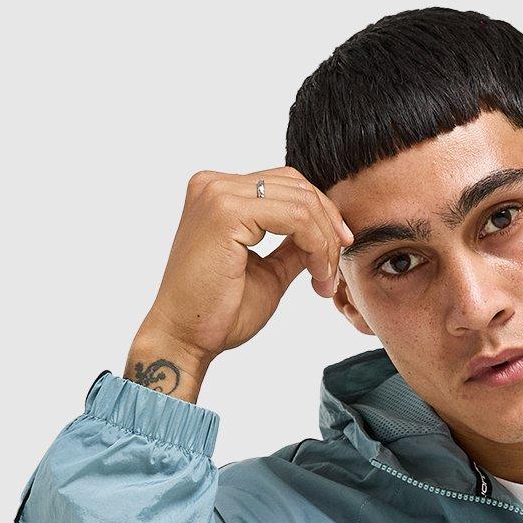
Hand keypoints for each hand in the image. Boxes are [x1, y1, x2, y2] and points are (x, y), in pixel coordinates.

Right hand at [123, 166, 354, 401]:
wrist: (185, 338)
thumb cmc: (219, 312)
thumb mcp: (268, 272)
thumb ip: (292, 248)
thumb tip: (326, 234)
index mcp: (220, 192)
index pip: (286, 184)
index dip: (322, 214)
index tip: (337, 252)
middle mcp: (215, 184)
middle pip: (296, 185)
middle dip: (328, 227)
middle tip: (334, 270)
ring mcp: (218, 193)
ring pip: (301, 201)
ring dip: (324, 242)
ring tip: (323, 279)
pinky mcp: (226, 211)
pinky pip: (295, 217)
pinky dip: (316, 246)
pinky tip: (316, 275)